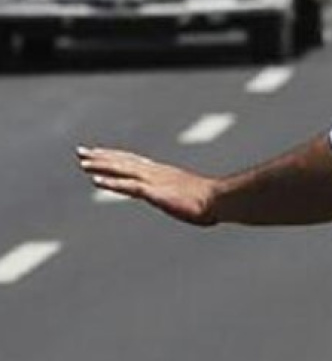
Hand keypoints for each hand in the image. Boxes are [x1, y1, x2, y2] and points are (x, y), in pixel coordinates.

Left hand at [77, 146, 218, 225]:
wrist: (221, 200)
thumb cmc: (214, 202)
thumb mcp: (196, 199)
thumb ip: (190, 200)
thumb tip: (203, 209)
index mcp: (165, 174)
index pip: (136, 162)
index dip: (117, 157)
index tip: (101, 153)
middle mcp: (157, 173)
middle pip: (124, 161)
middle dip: (102, 156)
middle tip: (81, 152)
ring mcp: (155, 181)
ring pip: (122, 170)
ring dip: (101, 166)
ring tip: (82, 163)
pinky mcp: (155, 192)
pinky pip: (127, 186)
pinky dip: (111, 182)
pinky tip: (95, 181)